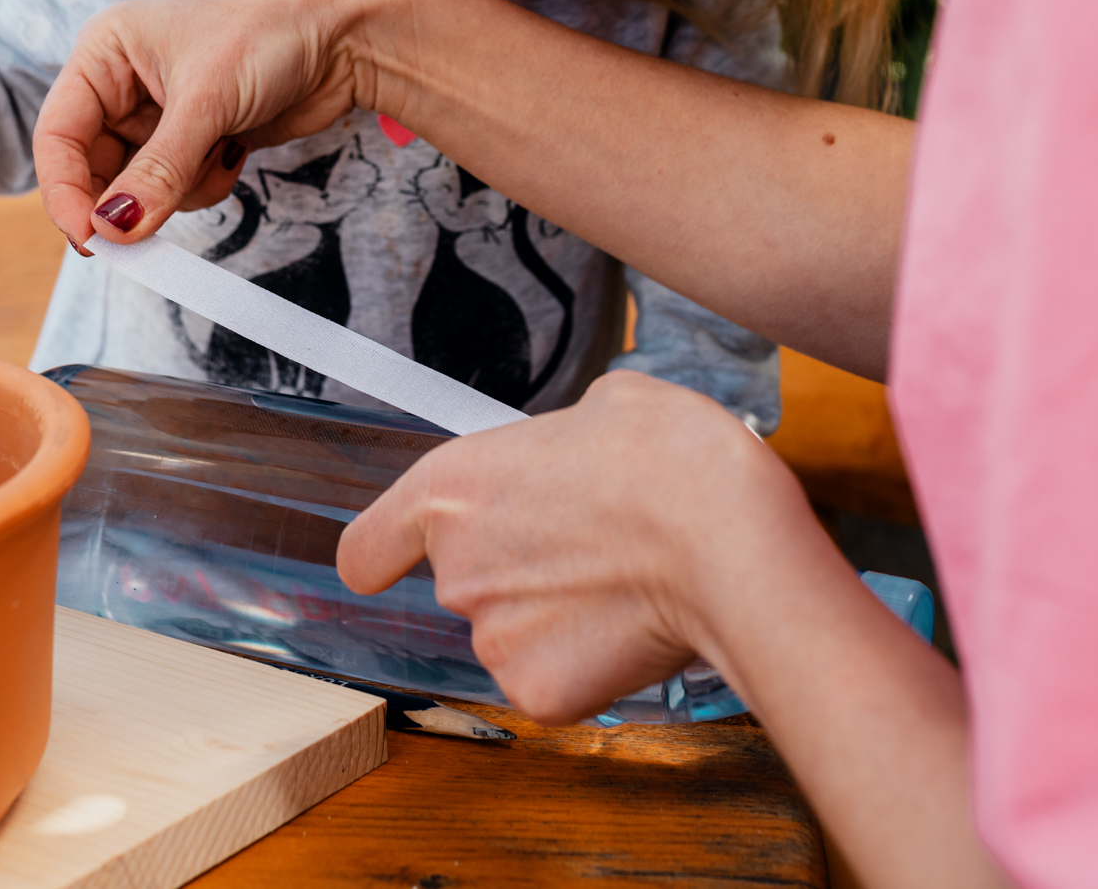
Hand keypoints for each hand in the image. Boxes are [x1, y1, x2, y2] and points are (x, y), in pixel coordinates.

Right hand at [33, 0, 397, 250]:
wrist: (348, 34)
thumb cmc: (272, 30)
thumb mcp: (206, 102)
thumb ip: (158, 171)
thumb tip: (114, 228)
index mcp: (105, 52)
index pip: (58, 135)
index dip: (66, 191)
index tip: (89, 237)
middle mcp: (124, 82)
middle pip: (94, 168)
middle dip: (128, 198)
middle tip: (148, 232)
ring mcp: (162, 112)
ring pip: (138, 187)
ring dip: (176, 190)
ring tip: (218, 153)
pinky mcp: (197, 137)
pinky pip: (177, 188)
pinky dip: (203, 186)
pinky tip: (235, 152)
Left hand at [337, 370, 829, 722]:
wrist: (728, 544)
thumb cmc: (672, 462)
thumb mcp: (612, 403)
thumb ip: (566, 434)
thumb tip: (584, 444)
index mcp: (453, 488)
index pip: (368, 545)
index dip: (386, 553)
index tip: (394, 560)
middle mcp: (457, 571)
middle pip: (470, 582)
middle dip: (522, 569)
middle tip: (593, 541)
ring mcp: (494, 639)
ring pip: (518, 632)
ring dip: (559, 615)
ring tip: (629, 578)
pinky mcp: (540, 694)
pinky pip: (557, 679)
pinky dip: (593, 662)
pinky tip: (638, 625)